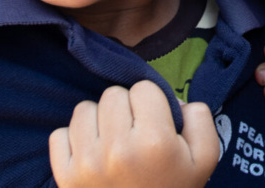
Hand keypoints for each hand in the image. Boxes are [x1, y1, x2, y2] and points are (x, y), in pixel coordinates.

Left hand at [49, 81, 219, 187]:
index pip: (143, 88)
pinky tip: (91, 156)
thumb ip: (200, 119)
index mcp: (155, 142)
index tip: (154, 123)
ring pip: (84, 109)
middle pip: (113, 94)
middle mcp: (117, 149)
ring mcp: (87, 163)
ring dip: (98, 121)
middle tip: (134, 133)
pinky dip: (73, 141)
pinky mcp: (65, 175)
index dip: (152, 102)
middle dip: (125, 108)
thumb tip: (176, 99)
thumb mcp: (204, 159)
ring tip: (112, 142)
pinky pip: (59, 134)